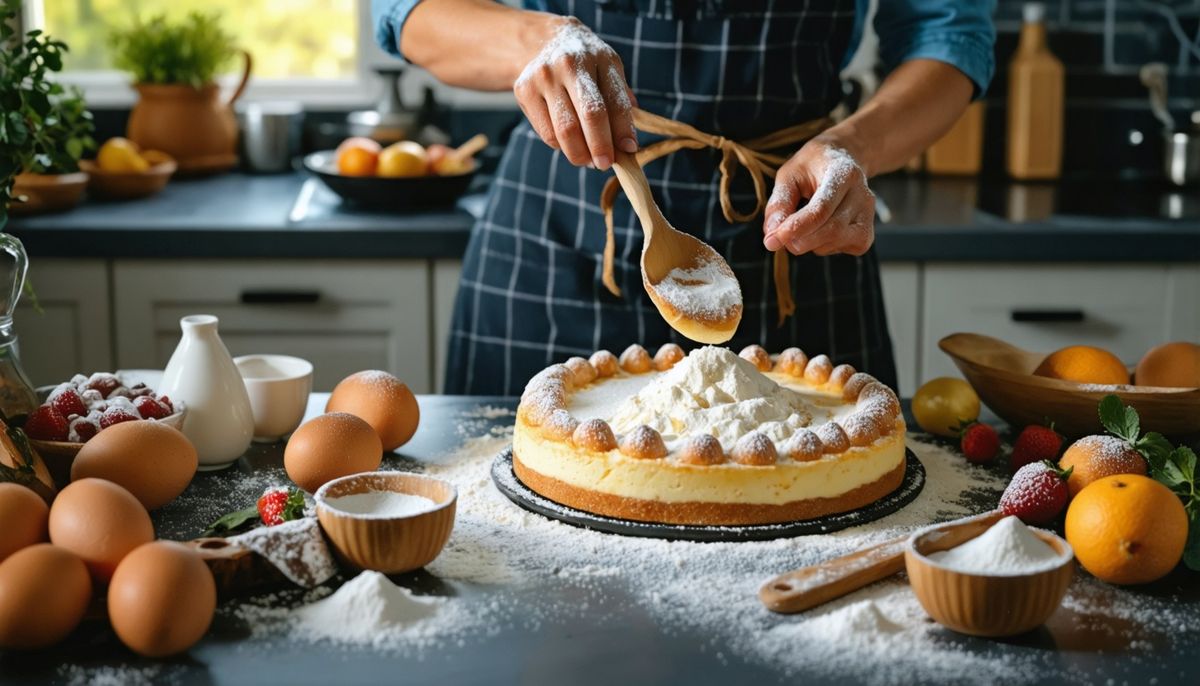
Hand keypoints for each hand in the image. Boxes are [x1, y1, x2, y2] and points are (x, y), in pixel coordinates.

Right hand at [513, 17, 636, 169]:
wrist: (542, 42)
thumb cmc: (585, 64)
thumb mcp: (608, 70)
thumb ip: (620, 101)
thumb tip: (628, 143)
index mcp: (600, 59)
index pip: (615, 101)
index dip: (624, 130)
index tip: (629, 150)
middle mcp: (570, 64)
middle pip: (590, 115)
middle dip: (600, 147)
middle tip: (605, 165)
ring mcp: (544, 77)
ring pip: (565, 131)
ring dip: (580, 154)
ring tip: (588, 160)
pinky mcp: (524, 90)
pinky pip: (547, 133)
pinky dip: (560, 146)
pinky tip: (568, 143)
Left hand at [762, 138, 874, 255]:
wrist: (843, 160)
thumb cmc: (812, 167)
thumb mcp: (790, 175)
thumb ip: (779, 203)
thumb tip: (772, 234)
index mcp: (844, 173)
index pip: (821, 208)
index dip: (796, 227)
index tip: (772, 240)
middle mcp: (863, 194)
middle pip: (831, 229)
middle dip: (800, 240)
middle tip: (779, 238)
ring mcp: (869, 215)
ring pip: (835, 241)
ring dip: (809, 243)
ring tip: (800, 226)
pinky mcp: (867, 233)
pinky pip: (840, 248)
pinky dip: (822, 247)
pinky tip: (818, 231)